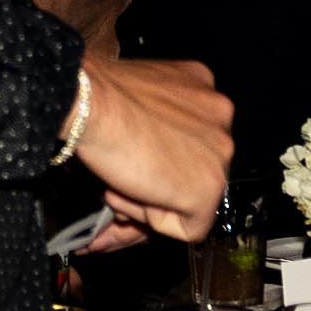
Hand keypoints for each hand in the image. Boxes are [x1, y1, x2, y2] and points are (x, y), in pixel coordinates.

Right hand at [73, 55, 232, 246]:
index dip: (157, 157)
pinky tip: (130, 192)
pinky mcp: (208, 189)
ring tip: (118, 184)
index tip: (130, 163)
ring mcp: (219, 152)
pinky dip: (155, 221)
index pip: (189, 138)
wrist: (90, 103)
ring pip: (192, 196)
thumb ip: (155, 120)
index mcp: (202, 85)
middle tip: (120, 183)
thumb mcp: (137, 94)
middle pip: (192, 167)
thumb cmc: (98, 94)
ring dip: (153, 199)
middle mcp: (220, 114)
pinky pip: (188, 226)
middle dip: (158, 182)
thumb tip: (150, 157)